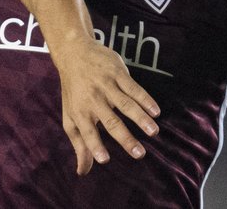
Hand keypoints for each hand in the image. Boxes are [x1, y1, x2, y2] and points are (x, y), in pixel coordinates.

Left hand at [49, 36, 159, 174]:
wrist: (73, 52)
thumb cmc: (73, 91)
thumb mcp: (70, 116)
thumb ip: (79, 144)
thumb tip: (82, 172)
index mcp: (80, 112)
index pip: (86, 132)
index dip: (94, 146)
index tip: (104, 160)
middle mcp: (92, 99)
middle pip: (110, 121)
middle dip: (125, 138)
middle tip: (139, 154)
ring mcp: (105, 85)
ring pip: (125, 104)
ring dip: (140, 118)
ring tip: (153, 132)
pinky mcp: (117, 72)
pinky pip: (133, 87)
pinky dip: (145, 99)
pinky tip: (156, 111)